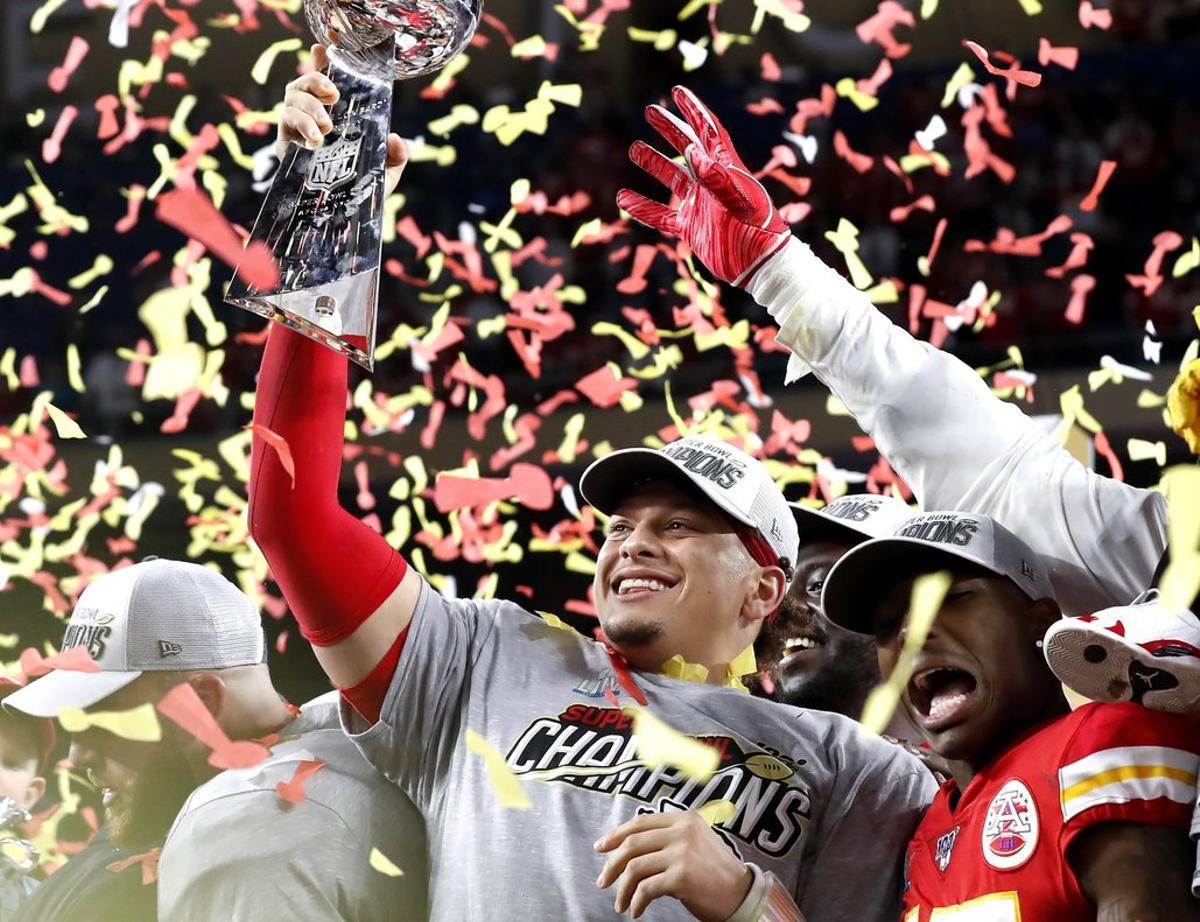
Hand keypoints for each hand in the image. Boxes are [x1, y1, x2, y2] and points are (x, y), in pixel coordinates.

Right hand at [278, 44, 408, 196]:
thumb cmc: (363, 189)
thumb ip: (395, 155)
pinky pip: (286, 122)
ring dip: (309, 105)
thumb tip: (395, 138)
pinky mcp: (285, 145)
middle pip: (302, 83)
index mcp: (336, 114)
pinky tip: (316, 139)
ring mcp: (296, 129)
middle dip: (315, 79)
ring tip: (327, 126)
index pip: (326, 79)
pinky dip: (301, 124)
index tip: (324, 46)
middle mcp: (313, 116)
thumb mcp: (385, 171)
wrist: (344, 217)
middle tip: (334, 94)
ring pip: (291, 98)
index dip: (322, 59)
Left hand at [595, 811, 752, 919]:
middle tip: (603, 881)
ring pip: (634, 867)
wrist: (742, 894)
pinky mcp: (681, 876)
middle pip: (632, 843)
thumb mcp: (694, 843)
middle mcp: (682, 831)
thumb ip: (668, 838)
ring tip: (620, 903)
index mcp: (683, 819)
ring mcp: (681, 853)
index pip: (640, 822)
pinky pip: (645, 889)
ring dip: (622, 888)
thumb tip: (628, 848)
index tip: (601, 848)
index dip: (616, 835)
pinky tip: (635, 910)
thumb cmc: (715, 872)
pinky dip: (635, 902)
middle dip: (612, 864)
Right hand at [618, 85, 788, 286]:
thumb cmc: (759, 232)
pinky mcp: (691, 227)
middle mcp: (712, 183)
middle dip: (670, 128)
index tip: (677, 91)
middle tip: (650, 110)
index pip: (707, 132)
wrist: (760, 266)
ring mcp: (700, 205)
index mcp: (727, 169)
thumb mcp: (741, 202)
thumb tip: (692, 152)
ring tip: (635, 149)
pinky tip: (623, 198)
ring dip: (654, 163)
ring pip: (672, 178)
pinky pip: (661, 215)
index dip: (693, 111)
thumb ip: (718, 178)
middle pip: (687, 148)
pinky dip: (642, 208)